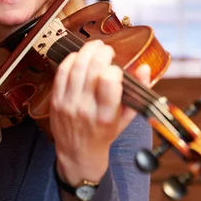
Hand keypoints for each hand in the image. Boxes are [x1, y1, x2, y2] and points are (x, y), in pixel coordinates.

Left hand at [49, 40, 151, 185]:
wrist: (78, 153)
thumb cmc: (105, 134)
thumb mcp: (126, 118)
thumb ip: (138, 92)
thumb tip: (145, 67)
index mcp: (106, 116)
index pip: (109, 82)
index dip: (114, 70)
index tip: (117, 69)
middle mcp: (85, 109)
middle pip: (92, 70)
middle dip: (102, 53)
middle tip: (107, 50)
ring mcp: (68, 104)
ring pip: (76, 68)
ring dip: (87, 51)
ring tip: (95, 47)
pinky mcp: (55, 100)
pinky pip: (61, 72)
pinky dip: (70, 59)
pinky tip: (79, 55)